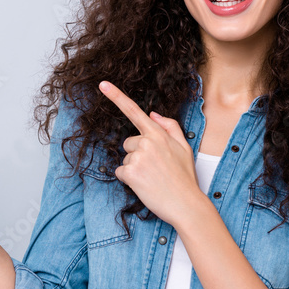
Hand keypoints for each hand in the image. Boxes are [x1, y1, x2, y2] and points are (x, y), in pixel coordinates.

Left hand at [98, 80, 202, 227]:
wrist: (186, 204)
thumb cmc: (184, 177)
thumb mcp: (184, 147)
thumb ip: (169, 127)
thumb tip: (152, 115)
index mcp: (158, 134)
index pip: (134, 111)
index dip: (116, 96)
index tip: (102, 84)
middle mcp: (147, 142)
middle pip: (128, 143)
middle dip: (137, 154)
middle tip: (154, 168)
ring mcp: (138, 157)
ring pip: (125, 159)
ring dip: (134, 169)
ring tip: (152, 178)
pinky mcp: (130, 172)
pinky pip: (120, 172)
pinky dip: (129, 180)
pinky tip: (144, 185)